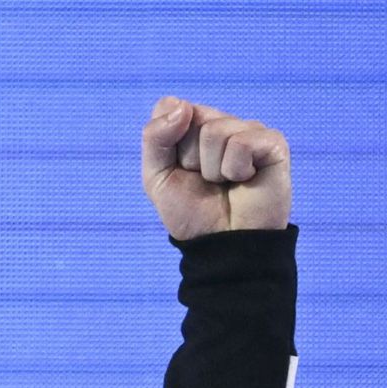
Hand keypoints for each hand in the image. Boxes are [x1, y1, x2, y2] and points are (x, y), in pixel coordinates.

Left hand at [142, 97, 290, 240]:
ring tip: (225, 183)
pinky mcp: (273, 143)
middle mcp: (223, 123)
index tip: (178, 168)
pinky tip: (245, 180)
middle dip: (189, 157)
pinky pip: (241, 143)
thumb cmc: (191, 211)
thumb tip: (181, 104)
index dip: (167, 144)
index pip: (170, 108)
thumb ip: (155, 137)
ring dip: (212, 168)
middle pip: (192, 117)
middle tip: (204, 180)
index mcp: (195, 127)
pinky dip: (235, 170)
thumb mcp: (156, 176)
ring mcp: (250, 131)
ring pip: (215, 131)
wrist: (220, 243)